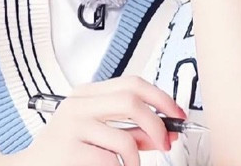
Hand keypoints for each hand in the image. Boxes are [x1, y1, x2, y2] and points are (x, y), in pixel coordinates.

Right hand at [19, 76, 183, 165]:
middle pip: (131, 101)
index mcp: (85, 95)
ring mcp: (72, 126)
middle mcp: (78, 105)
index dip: (160, 97)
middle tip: (165, 144)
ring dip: (136, 160)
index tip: (177, 115)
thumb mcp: (96, 136)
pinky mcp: (70, 151)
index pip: (131, 83)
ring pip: (124, 138)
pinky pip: (110, 162)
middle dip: (157, 124)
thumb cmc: (63, 154)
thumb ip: (129, 132)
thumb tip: (163, 132)